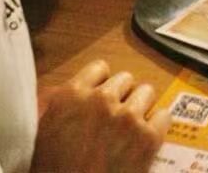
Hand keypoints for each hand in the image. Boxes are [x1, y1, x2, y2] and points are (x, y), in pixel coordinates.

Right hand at [31, 60, 171, 172]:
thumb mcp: (43, 134)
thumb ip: (61, 107)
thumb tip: (74, 94)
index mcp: (71, 96)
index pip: (99, 69)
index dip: (103, 85)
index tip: (103, 99)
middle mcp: (100, 100)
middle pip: (125, 79)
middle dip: (122, 97)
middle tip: (116, 120)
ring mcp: (127, 117)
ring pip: (146, 92)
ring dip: (141, 108)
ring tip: (131, 129)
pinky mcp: (148, 138)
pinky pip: (164, 116)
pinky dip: (158, 126)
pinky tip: (147, 139)